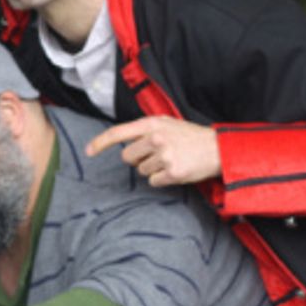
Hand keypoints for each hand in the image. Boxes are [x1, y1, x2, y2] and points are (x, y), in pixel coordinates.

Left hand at [85, 116, 220, 186]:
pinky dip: (161, 179)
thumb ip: (145, 129)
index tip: (88, 151)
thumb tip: (122, 143)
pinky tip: (175, 170)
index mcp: (152, 124)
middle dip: (138, 159)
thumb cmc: (189, 136)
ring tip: (171, 160)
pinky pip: (153, 181)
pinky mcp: (172, 172)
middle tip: (157, 155)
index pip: (118, 132)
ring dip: (152, 169)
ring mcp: (164, 155)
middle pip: (127, 157)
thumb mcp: (167, 124)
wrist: (216, 148)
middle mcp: (156, 138)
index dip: (100, 142)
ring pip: (141, 170)